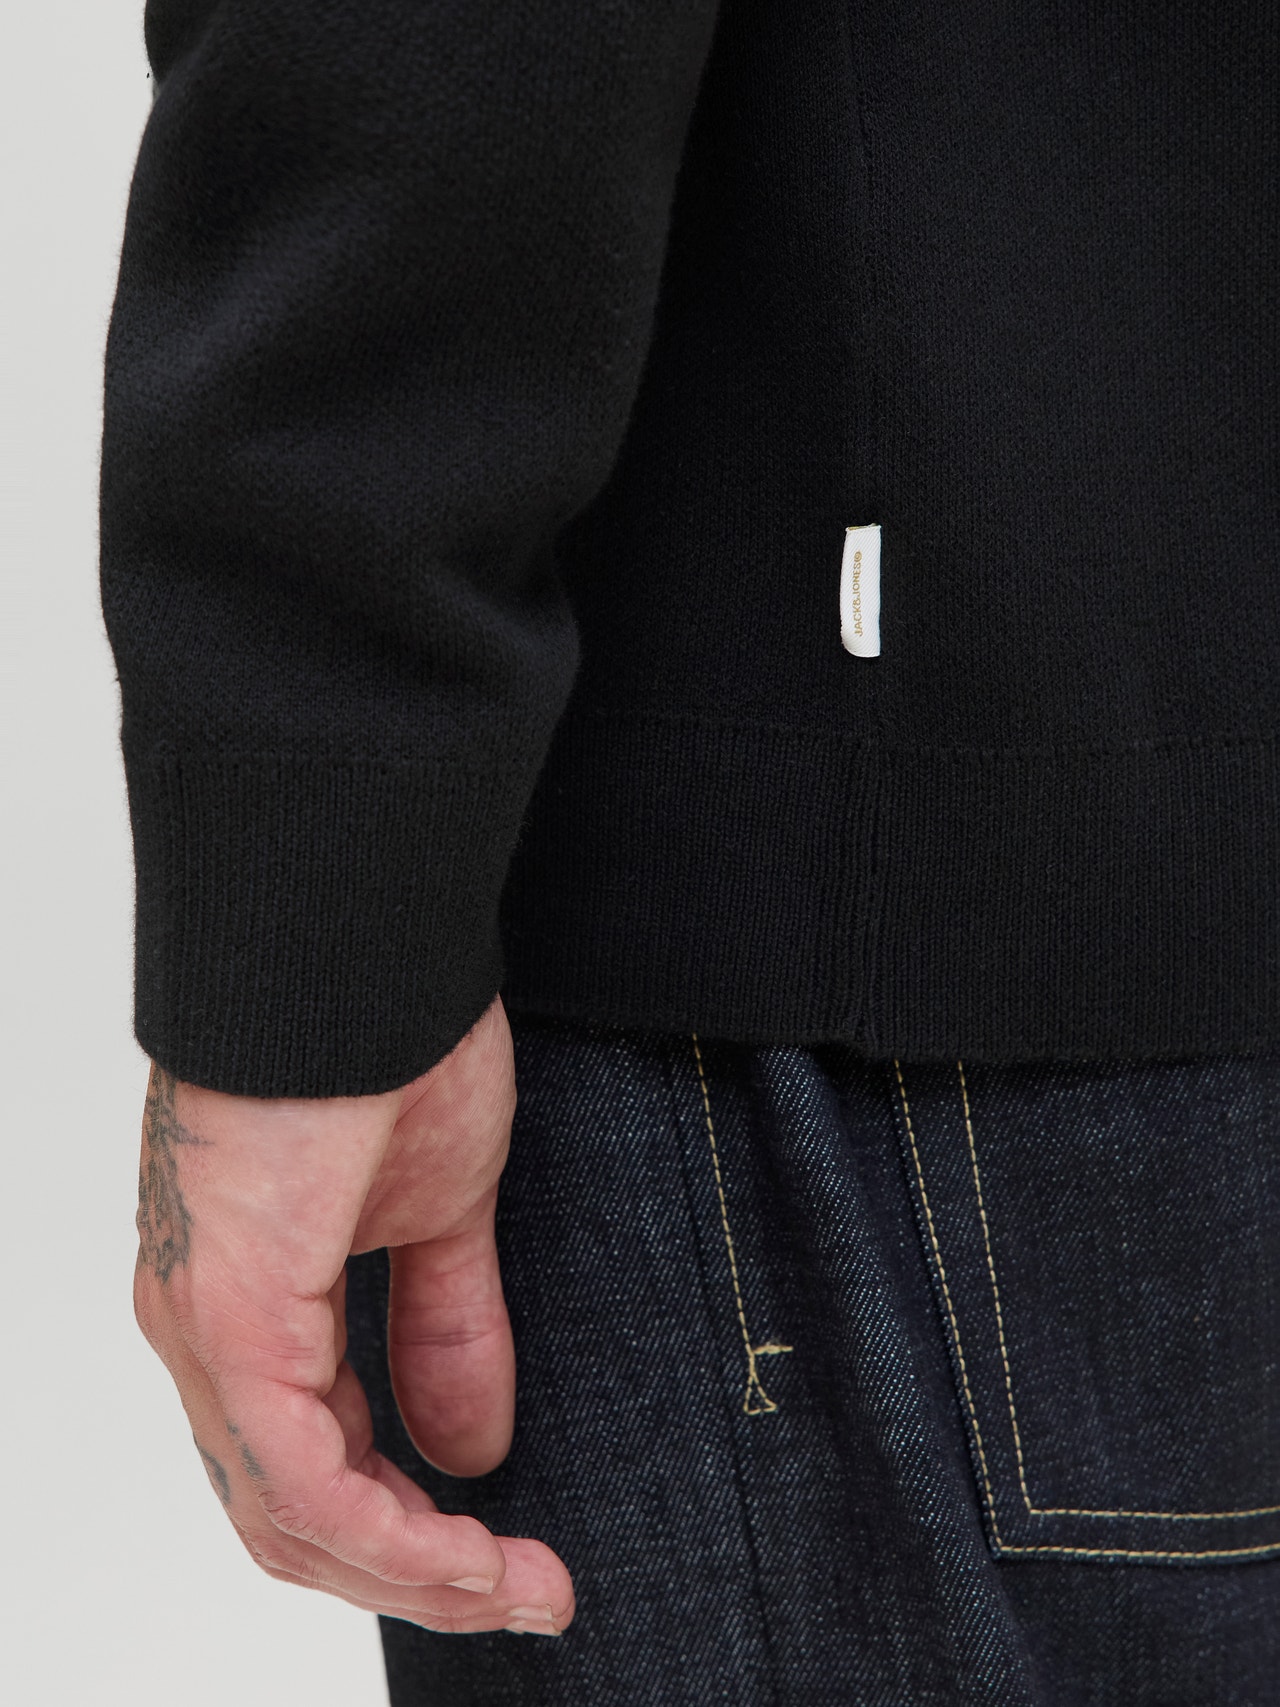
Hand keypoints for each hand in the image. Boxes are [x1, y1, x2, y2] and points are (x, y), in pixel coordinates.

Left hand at [132, 994, 572, 1636]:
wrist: (356, 933)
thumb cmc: (388, 1035)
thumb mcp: (439, 1208)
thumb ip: (446, 1327)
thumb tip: (473, 1448)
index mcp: (248, 1299)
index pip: (309, 1464)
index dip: (411, 1533)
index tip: (516, 1557)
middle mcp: (206, 1326)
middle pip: (291, 1514)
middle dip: (416, 1574)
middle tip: (526, 1593)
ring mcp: (209, 1321)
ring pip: (289, 1512)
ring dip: (411, 1571)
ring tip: (519, 1586)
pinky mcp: (234, 1307)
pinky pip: (299, 1471)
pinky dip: (390, 1531)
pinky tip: (473, 1550)